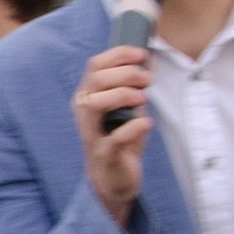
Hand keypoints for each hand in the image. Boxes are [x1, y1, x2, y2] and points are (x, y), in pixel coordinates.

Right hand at [74, 45, 152, 222]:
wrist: (113, 179)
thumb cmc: (120, 140)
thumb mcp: (129, 109)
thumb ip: (135, 87)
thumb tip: (149, 61)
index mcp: (88, 96)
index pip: (95, 65)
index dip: (119, 55)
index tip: (142, 54)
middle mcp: (84, 112)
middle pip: (96, 80)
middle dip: (126, 73)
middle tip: (148, 79)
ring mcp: (91, 133)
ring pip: (95, 104)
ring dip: (123, 94)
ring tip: (143, 98)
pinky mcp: (104, 154)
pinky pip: (114, 139)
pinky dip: (133, 128)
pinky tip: (147, 122)